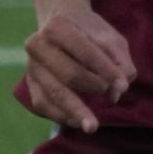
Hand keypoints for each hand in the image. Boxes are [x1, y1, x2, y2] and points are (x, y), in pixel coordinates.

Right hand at [25, 7, 136, 133]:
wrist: (62, 26)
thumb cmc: (90, 34)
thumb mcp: (111, 39)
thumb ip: (120, 62)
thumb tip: (117, 92)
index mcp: (58, 26)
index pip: (86, 52)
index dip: (106, 70)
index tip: (122, 85)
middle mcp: (38, 44)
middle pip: (69, 75)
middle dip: (93, 88)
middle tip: (111, 95)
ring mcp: (32, 65)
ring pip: (53, 94)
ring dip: (75, 111)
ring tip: (92, 127)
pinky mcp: (30, 83)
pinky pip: (42, 104)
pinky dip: (60, 116)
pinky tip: (77, 122)